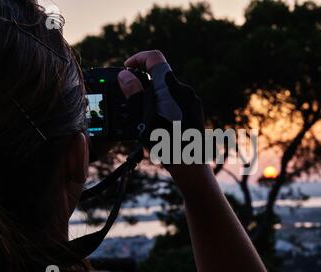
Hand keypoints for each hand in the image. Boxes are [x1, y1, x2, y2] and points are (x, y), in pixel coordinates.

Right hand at [118, 50, 205, 172]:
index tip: (127, 68)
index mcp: (171, 88)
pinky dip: (163, 104)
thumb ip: (134, 94)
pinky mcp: (194, 110)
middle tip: (131, 99)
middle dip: (143, 83)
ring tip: (144, 117)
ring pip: (167, 89)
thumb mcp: (144, 119)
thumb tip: (125, 75)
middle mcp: (184, 90)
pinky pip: (175, 99)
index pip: (154, 58)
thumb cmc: (166, 144)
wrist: (189, 163)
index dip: (138, 58)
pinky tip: (157, 122)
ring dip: (152, 96)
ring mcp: (191, 100)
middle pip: (159, 75)